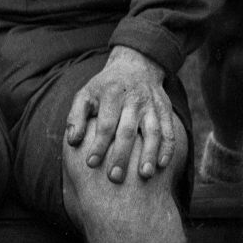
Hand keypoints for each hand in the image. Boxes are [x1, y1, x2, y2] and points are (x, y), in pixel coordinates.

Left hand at [61, 46, 181, 184]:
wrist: (135, 65)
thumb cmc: (104, 87)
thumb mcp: (85, 94)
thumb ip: (76, 116)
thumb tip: (72, 141)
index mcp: (112, 95)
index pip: (105, 124)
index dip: (98, 144)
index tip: (90, 164)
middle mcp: (134, 99)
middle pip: (128, 130)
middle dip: (122, 155)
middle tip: (115, 178)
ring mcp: (152, 105)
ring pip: (153, 131)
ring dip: (150, 154)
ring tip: (144, 176)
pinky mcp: (165, 109)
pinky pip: (169, 130)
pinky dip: (168, 147)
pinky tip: (162, 165)